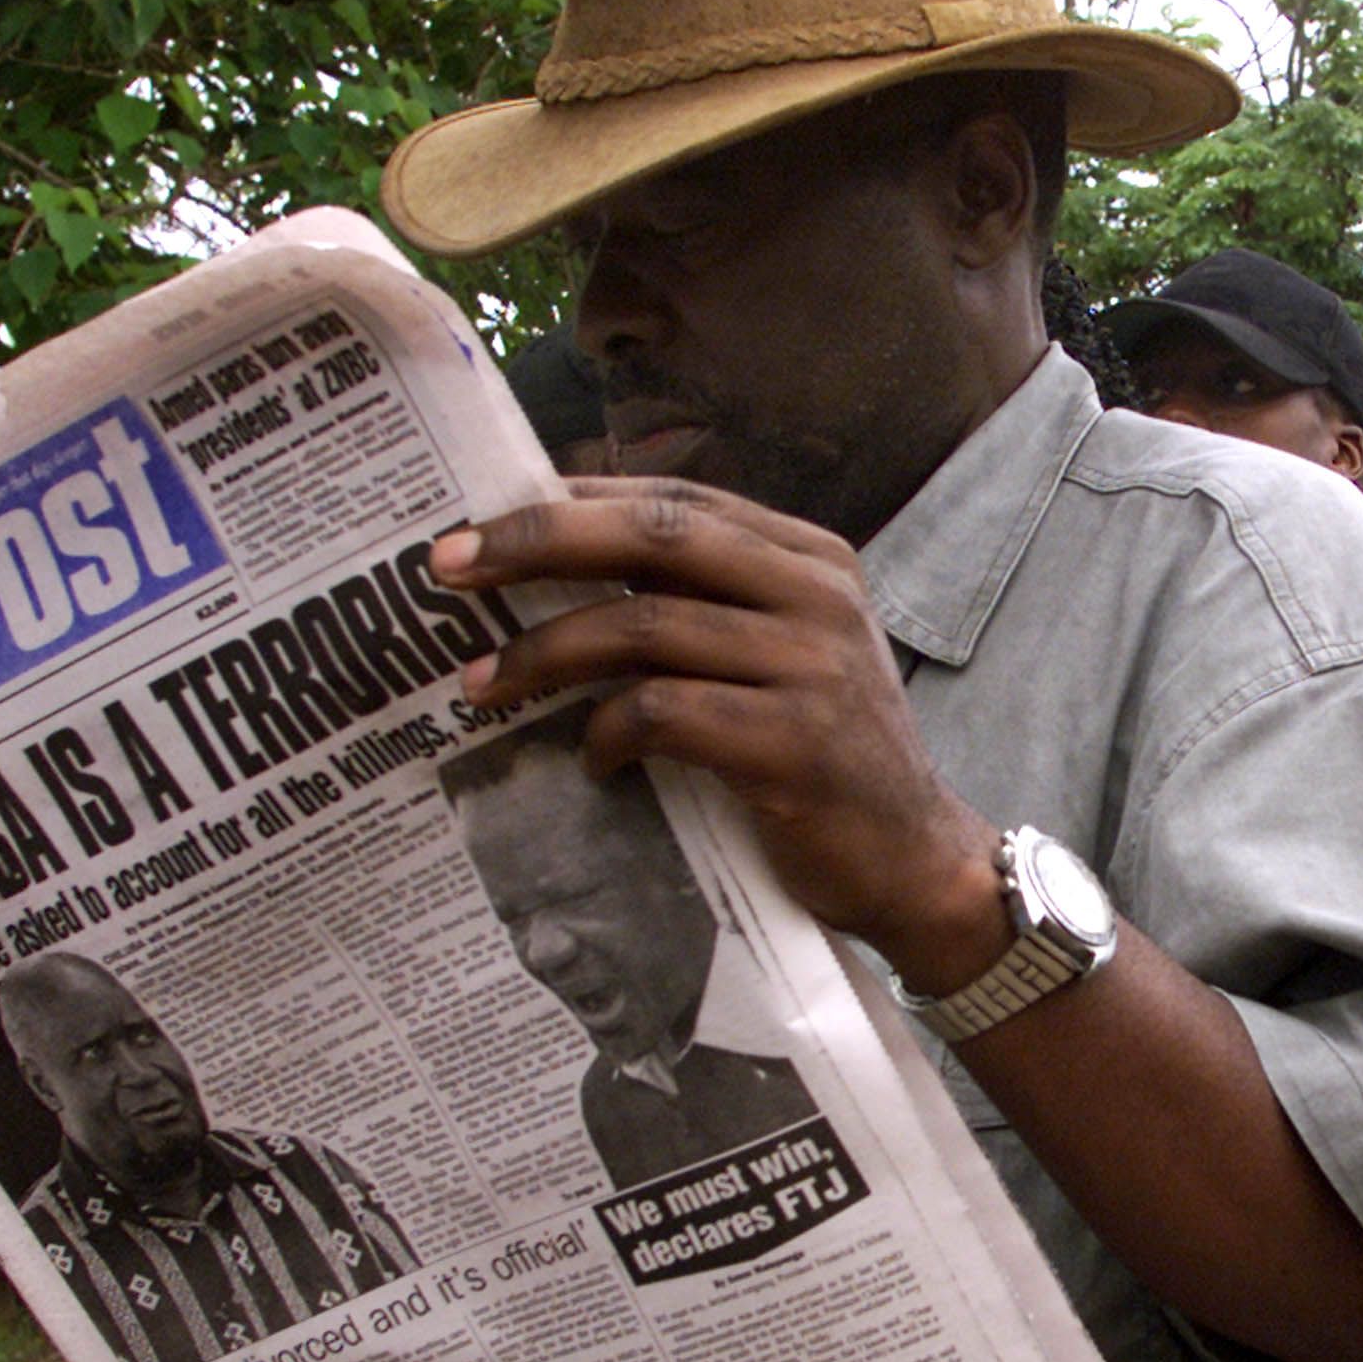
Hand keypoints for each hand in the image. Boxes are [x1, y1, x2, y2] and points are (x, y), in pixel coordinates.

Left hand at [431, 476, 1007, 988]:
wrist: (915, 862)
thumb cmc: (820, 754)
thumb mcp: (776, 653)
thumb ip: (699, 603)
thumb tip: (555, 559)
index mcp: (807, 556)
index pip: (672, 498)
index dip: (569, 502)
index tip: (480, 521)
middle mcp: (816, 594)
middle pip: (653, 535)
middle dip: (536, 542)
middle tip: (447, 565)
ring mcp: (812, 667)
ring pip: (644, 625)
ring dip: (545, 652)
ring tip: (482, 683)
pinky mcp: (796, 746)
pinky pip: (666, 714)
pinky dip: (607, 731)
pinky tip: (589, 759)